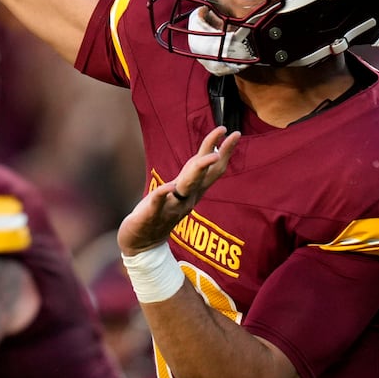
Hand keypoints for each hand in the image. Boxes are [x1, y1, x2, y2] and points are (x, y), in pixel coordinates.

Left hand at [118, 126, 241, 255]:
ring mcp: (171, 207)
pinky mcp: (152, 215)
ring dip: (196, 173)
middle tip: (230, 137)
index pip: (212, 169)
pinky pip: (157, 204)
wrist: (143, 245)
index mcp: (192, 191)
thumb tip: (211, 152)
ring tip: (208, 158)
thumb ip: (194, 174)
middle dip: (217, 155)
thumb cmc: (163, 212)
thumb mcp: (181, 190)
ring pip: (186, 187)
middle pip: (205, 175)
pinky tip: (164, 189)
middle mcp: (186, 198)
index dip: (223, 150)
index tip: (235, 132)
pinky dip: (161, 197)